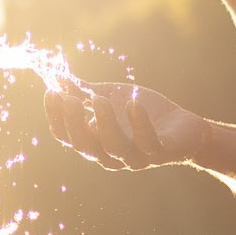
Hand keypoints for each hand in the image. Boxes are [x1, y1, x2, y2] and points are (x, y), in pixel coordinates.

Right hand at [44, 79, 207, 169]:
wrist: (184, 127)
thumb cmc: (142, 112)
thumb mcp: (110, 97)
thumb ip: (84, 92)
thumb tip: (56, 77)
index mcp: (95, 142)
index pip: (67, 136)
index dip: (56, 116)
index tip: (51, 92)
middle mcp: (111, 155)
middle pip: (85, 146)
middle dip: (74, 123)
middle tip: (70, 99)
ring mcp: (136, 157)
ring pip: (114, 147)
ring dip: (105, 124)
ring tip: (99, 100)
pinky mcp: (161, 153)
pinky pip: (148, 144)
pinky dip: (140, 125)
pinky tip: (133, 105)